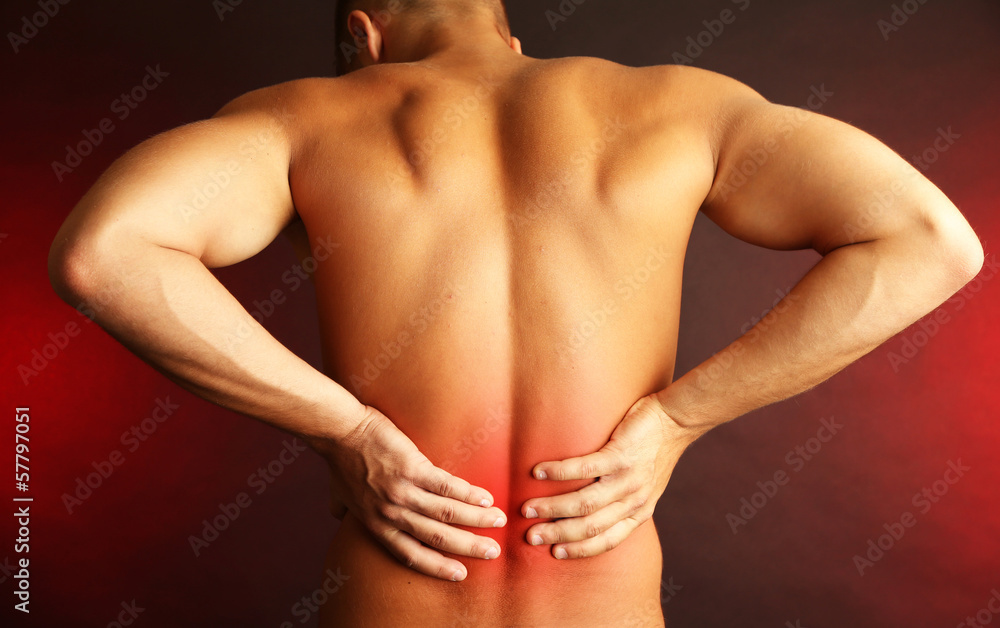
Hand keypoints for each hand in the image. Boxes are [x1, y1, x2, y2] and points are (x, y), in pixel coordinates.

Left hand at [316, 405, 507, 580]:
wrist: (341, 431)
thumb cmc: (341, 461)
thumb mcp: (341, 495)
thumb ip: (345, 510)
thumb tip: (338, 516)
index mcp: (377, 524)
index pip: (411, 554)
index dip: (437, 567)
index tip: (460, 574)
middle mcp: (392, 513)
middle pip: (437, 537)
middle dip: (469, 547)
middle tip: (492, 552)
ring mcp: (403, 491)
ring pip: (448, 513)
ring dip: (477, 519)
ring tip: (498, 521)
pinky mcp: (413, 468)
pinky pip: (447, 486)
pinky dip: (470, 494)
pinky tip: (486, 497)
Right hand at [521, 394, 704, 558]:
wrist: (675, 421)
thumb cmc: (654, 451)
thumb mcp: (644, 486)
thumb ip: (621, 501)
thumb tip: (587, 511)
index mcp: (639, 512)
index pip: (607, 541)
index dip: (579, 550)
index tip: (554, 552)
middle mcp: (634, 500)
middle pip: (590, 526)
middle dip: (558, 534)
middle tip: (531, 535)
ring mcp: (628, 478)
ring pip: (585, 502)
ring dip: (552, 507)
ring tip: (528, 508)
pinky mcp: (621, 454)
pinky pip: (585, 467)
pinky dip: (559, 472)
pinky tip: (539, 472)